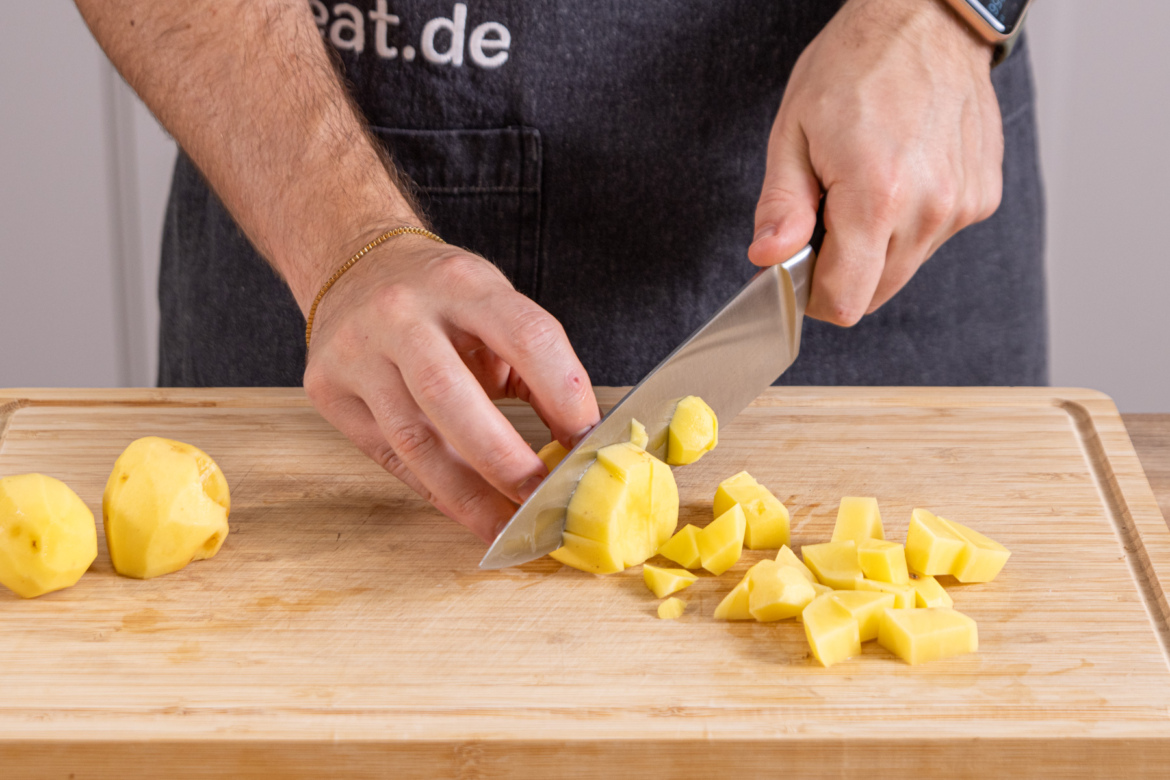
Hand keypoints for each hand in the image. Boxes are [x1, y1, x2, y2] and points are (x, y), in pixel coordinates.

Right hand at [303, 235, 599, 541]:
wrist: (356, 269)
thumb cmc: (442, 298)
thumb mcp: (494, 303)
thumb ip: (536, 364)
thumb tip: (581, 441)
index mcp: (462, 282)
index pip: (526, 336)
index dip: (564, 394)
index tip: (589, 442)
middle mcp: (401, 313)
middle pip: (451, 396)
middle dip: (504, 460)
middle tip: (543, 501)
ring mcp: (356, 351)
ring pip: (413, 439)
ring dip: (468, 495)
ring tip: (508, 526)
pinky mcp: (328, 388)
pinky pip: (388, 456)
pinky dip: (434, 490)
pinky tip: (468, 511)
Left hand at [748, 0, 1002, 324]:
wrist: (925, 20)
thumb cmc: (855, 66)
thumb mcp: (793, 132)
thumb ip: (782, 206)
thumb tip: (768, 259)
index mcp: (876, 196)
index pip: (844, 300)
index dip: (813, 296)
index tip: (801, 268)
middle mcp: (929, 208)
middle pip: (875, 293)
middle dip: (843, 271)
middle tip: (828, 215)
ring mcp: (962, 204)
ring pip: (905, 268)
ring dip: (878, 247)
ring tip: (866, 184)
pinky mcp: (981, 197)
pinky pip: (934, 238)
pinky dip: (910, 223)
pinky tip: (902, 174)